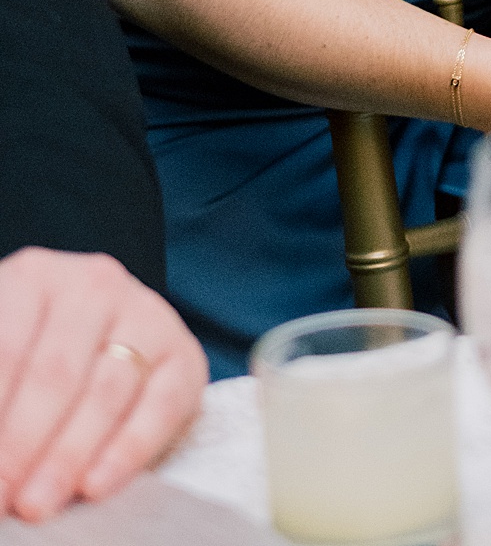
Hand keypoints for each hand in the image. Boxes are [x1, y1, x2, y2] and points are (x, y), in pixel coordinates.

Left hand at [0, 248, 206, 521]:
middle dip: (26, 444)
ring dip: (69, 455)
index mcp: (33, 277)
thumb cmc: (26, 364)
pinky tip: (96, 485)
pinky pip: (162, 405)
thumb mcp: (3, 364)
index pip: (7, 348)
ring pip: (108, 390)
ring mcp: (147, 313)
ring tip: (39, 503)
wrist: (91, 350)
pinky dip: (129, 450)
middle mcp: (94, 285)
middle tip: (7, 497)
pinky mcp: (183, 354)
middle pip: (57, 372)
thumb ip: (1, 397)